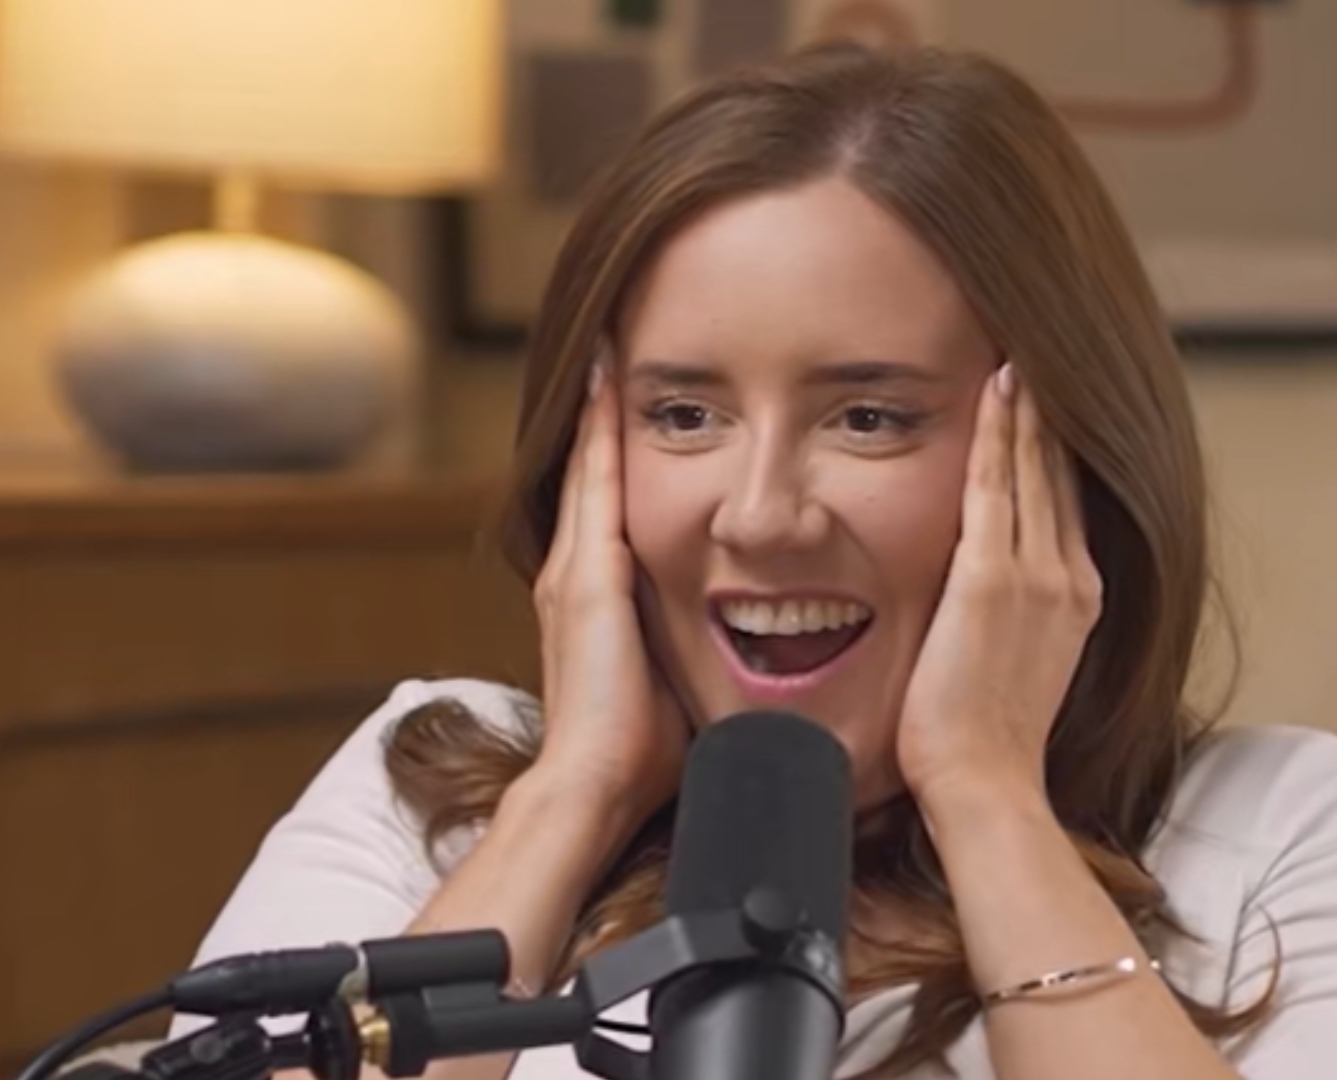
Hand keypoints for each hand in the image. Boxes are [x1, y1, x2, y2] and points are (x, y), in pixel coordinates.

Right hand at [528, 360, 689, 827]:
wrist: (596, 788)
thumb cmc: (645, 757)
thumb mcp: (680, 686)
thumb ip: (704, 657)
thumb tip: (762, 662)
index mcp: (595, 602)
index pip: (607, 512)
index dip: (617, 462)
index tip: (640, 416)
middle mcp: (574, 576)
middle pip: (588, 476)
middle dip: (600, 421)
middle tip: (613, 358)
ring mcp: (574, 572)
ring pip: (587, 468)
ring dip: (598, 411)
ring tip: (608, 352)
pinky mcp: (589, 575)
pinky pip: (595, 481)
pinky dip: (600, 430)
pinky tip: (611, 383)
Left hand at [896, 363, 1103, 808]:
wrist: (987, 781)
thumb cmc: (988, 741)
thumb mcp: (1019, 666)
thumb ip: (1015, 619)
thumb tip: (990, 602)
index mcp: (1080, 598)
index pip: (1071, 504)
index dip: (1063, 450)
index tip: (1053, 404)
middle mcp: (1071, 577)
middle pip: (1063, 474)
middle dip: (1052, 414)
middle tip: (1042, 354)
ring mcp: (1038, 574)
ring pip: (1036, 467)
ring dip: (1029, 407)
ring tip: (1021, 354)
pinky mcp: (992, 577)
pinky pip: (997, 483)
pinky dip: (999, 431)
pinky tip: (997, 388)